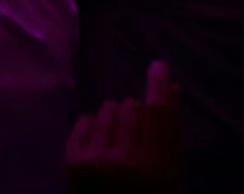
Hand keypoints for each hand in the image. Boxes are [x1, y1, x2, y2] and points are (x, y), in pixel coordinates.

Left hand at [65, 60, 180, 192]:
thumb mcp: (167, 177)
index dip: (159, 88)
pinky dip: (94, 127)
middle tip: (135, 135)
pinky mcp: (72, 159)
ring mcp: (96, 159)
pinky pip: (86, 119)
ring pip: (109, 109)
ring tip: (117, 142)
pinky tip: (99, 146)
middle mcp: (125, 161)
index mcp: (156, 170)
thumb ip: (170, 137)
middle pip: (133, 107)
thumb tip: (170, 89)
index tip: (159, 66)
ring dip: (115, 118)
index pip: (159, 117)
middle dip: (136, 112)